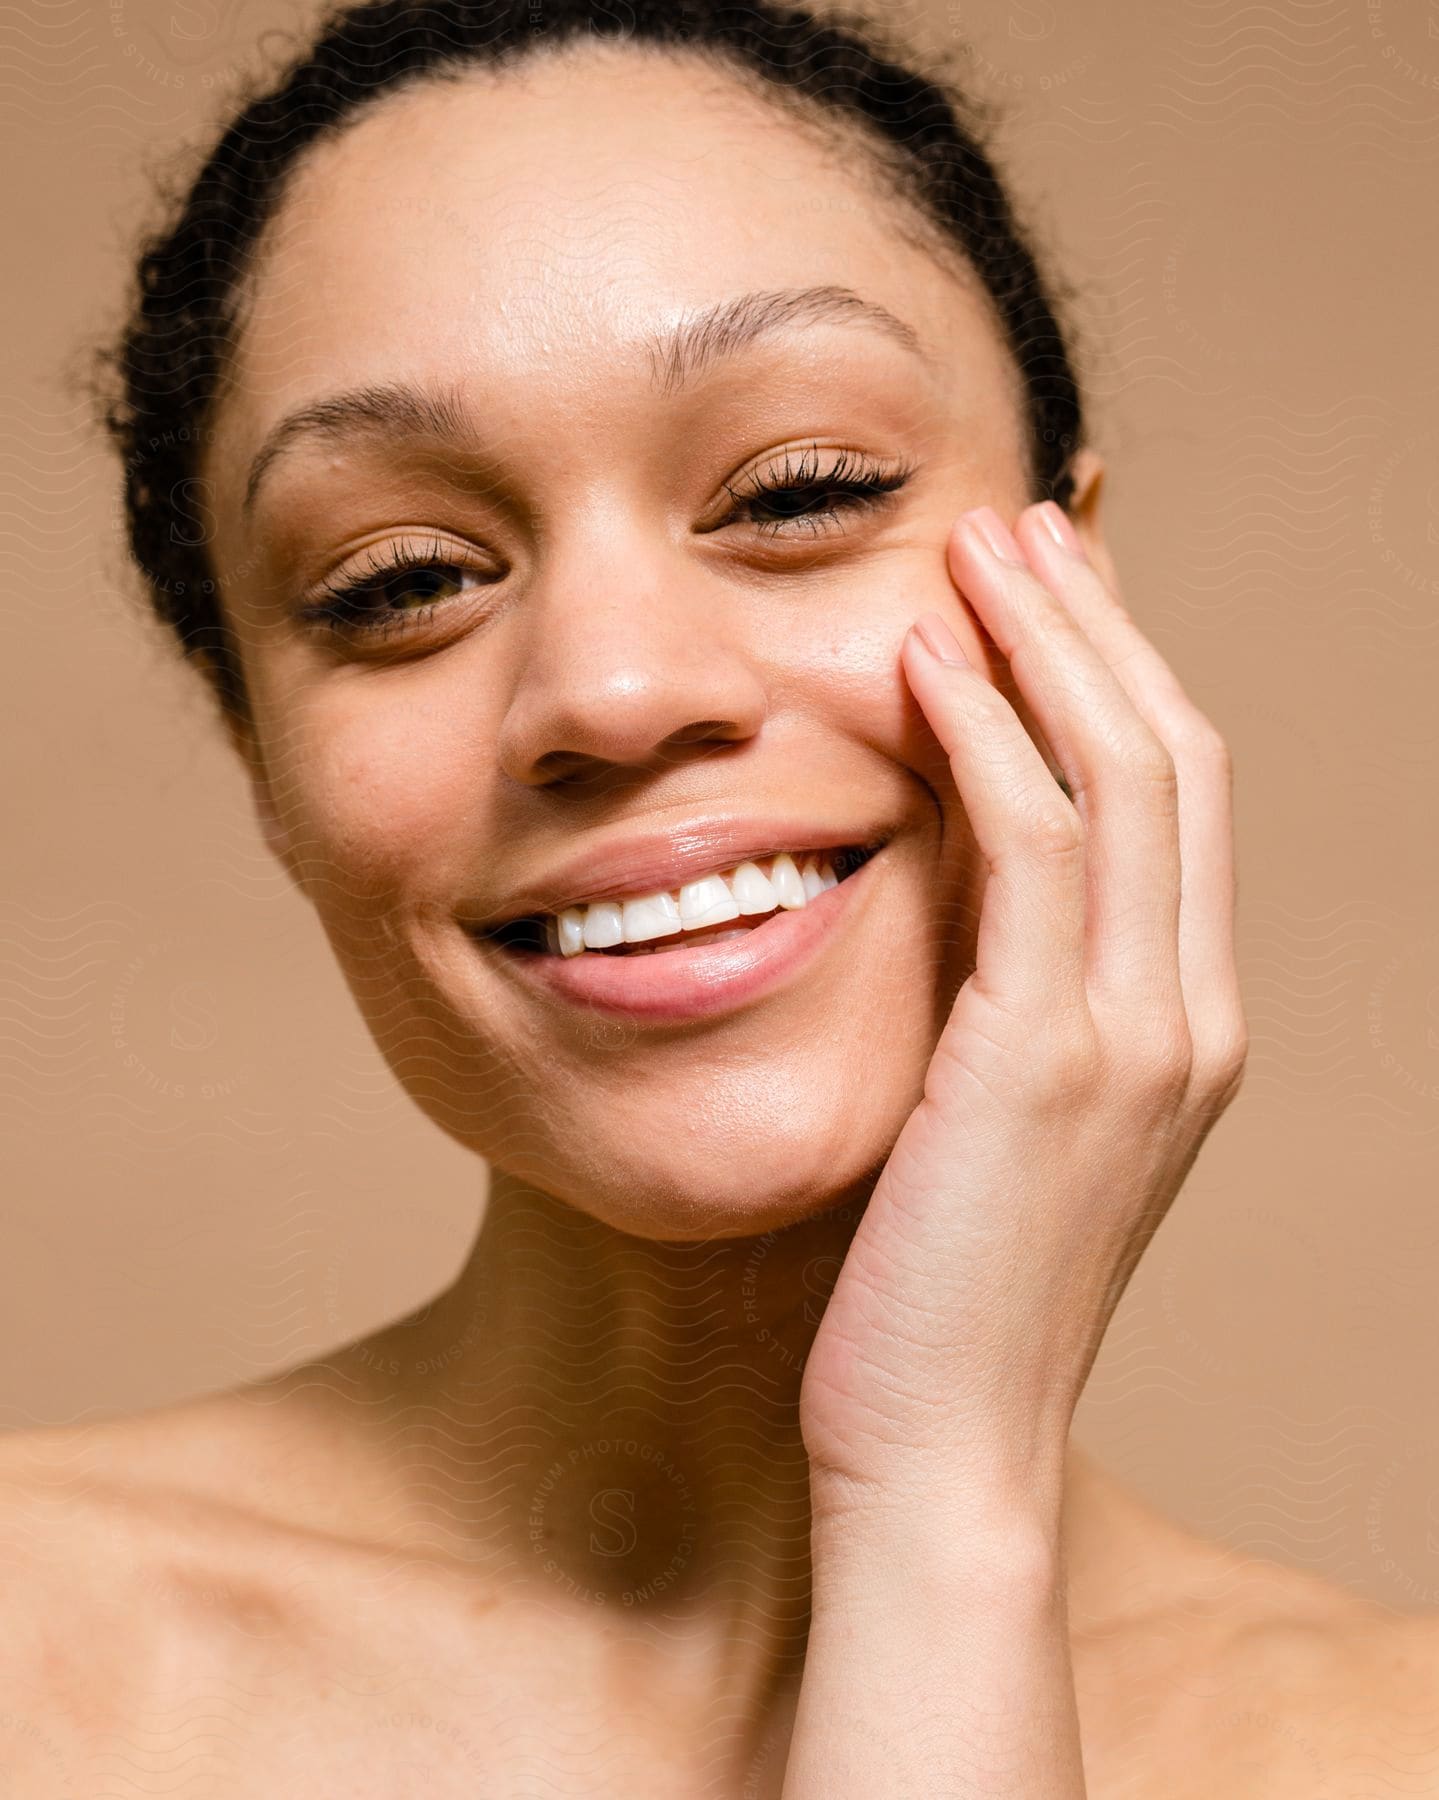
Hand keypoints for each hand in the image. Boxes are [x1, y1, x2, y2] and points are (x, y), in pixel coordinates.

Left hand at [798, 496, 1247, 1521]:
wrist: (940, 1445)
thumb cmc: (940, 1286)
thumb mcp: (987, 1117)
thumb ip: (1000, 996)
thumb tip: (947, 876)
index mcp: (1181, 1027)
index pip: (1178, 803)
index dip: (1122, 675)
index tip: (1049, 587)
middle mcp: (1190, 1018)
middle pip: (1176, 758)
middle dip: (1096, 627)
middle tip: (1016, 527)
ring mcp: (1139, 1037)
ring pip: (1128, 778)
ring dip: (1049, 646)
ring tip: (973, 549)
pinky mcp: (1052, 1059)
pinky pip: (1040, 850)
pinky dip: (990, 739)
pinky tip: (926, 666)